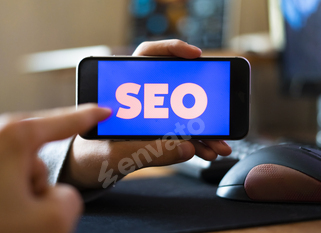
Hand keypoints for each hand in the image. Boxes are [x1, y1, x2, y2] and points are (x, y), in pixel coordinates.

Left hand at [0, 104, 110, 232]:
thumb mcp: (53, 219)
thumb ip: (69, 199)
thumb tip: (52, 196)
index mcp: (9, 141)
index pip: (61, 123)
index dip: (89, 117)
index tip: (104, 110)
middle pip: (37, 159)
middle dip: (39, 186)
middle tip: (23, 216)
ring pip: (18, 177)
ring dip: (19, 201)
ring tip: (4, 220)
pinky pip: (4, 183)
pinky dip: (5, 202)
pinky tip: (0, 216)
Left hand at [61, 39, 231, 189]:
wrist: (85, 171)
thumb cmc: (89, 157)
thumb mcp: (113, 155)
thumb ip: (146, 152)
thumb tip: (187, 147)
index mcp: (122, 91)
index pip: (147, 57)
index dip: (172, 50)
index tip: (194, 54)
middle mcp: (139, 99)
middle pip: (175, 89)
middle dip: (201, 104)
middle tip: (219, 117)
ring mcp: (149, 116)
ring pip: (182, 114)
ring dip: (204, 128)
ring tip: (220, 145)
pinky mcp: (155, 135)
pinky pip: (180, 135)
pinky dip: (197, 143)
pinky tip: (208, 151)